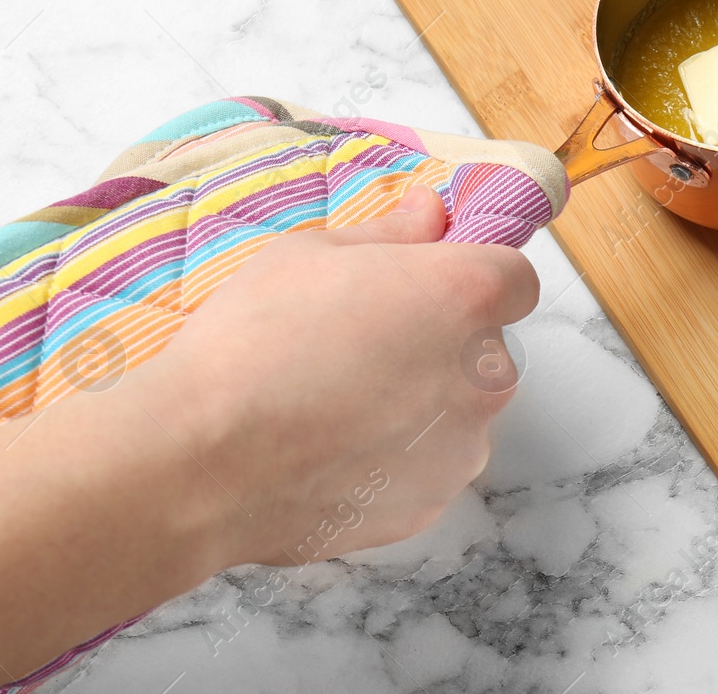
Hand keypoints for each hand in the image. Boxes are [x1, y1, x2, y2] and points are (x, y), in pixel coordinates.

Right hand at [132, 184, 539, 567]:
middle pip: (486, 349)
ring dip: (418, 403)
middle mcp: (485, 374)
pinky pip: (424, 467)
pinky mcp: (430, 504)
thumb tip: (431, 213)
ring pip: (457, 413)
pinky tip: (327, 448)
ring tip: (333, 401)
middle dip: (439, 342)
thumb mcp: (312, 253)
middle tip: (359, 341)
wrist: (202, 460)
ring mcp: (463, 447)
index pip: (514, 278)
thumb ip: (392, 233)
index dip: (471, 276)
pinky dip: (392, 459)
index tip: (423, 283)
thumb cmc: (253, 342)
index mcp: (467, 296)